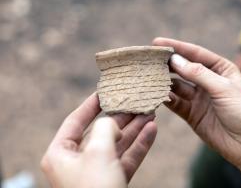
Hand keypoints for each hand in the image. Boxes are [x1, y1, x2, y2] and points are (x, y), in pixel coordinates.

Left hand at [41, 93, 156, 187]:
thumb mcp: (97, 152)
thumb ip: (104, 128)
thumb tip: (112, 122)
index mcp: (61, 153)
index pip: (76, 120)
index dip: (92, 104)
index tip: (105, 90)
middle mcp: (77, 161)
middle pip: (101, 131)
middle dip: (121, 116)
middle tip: (136, 101)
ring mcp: (97, 172)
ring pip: (118, 144)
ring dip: (134, 128)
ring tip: (150, 112)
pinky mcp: (113, 180)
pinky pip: (127, 158)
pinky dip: (140, 145)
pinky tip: (152, 130)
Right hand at [153, 37, 240, 166]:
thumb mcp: (223, 88)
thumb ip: (199, 74)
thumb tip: (175, 60)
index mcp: (221, 69)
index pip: (196, 54)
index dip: (177, 47)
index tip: (157, 43)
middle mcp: (208, 81)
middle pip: (184, 68)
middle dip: (168, 63)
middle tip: (150, 59)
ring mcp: (199, 98)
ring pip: (177, 86)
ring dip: (165, 81)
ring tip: (150, 77)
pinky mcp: (192, 113)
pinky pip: (176, 103)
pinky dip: (167, 98)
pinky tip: (158, 95)